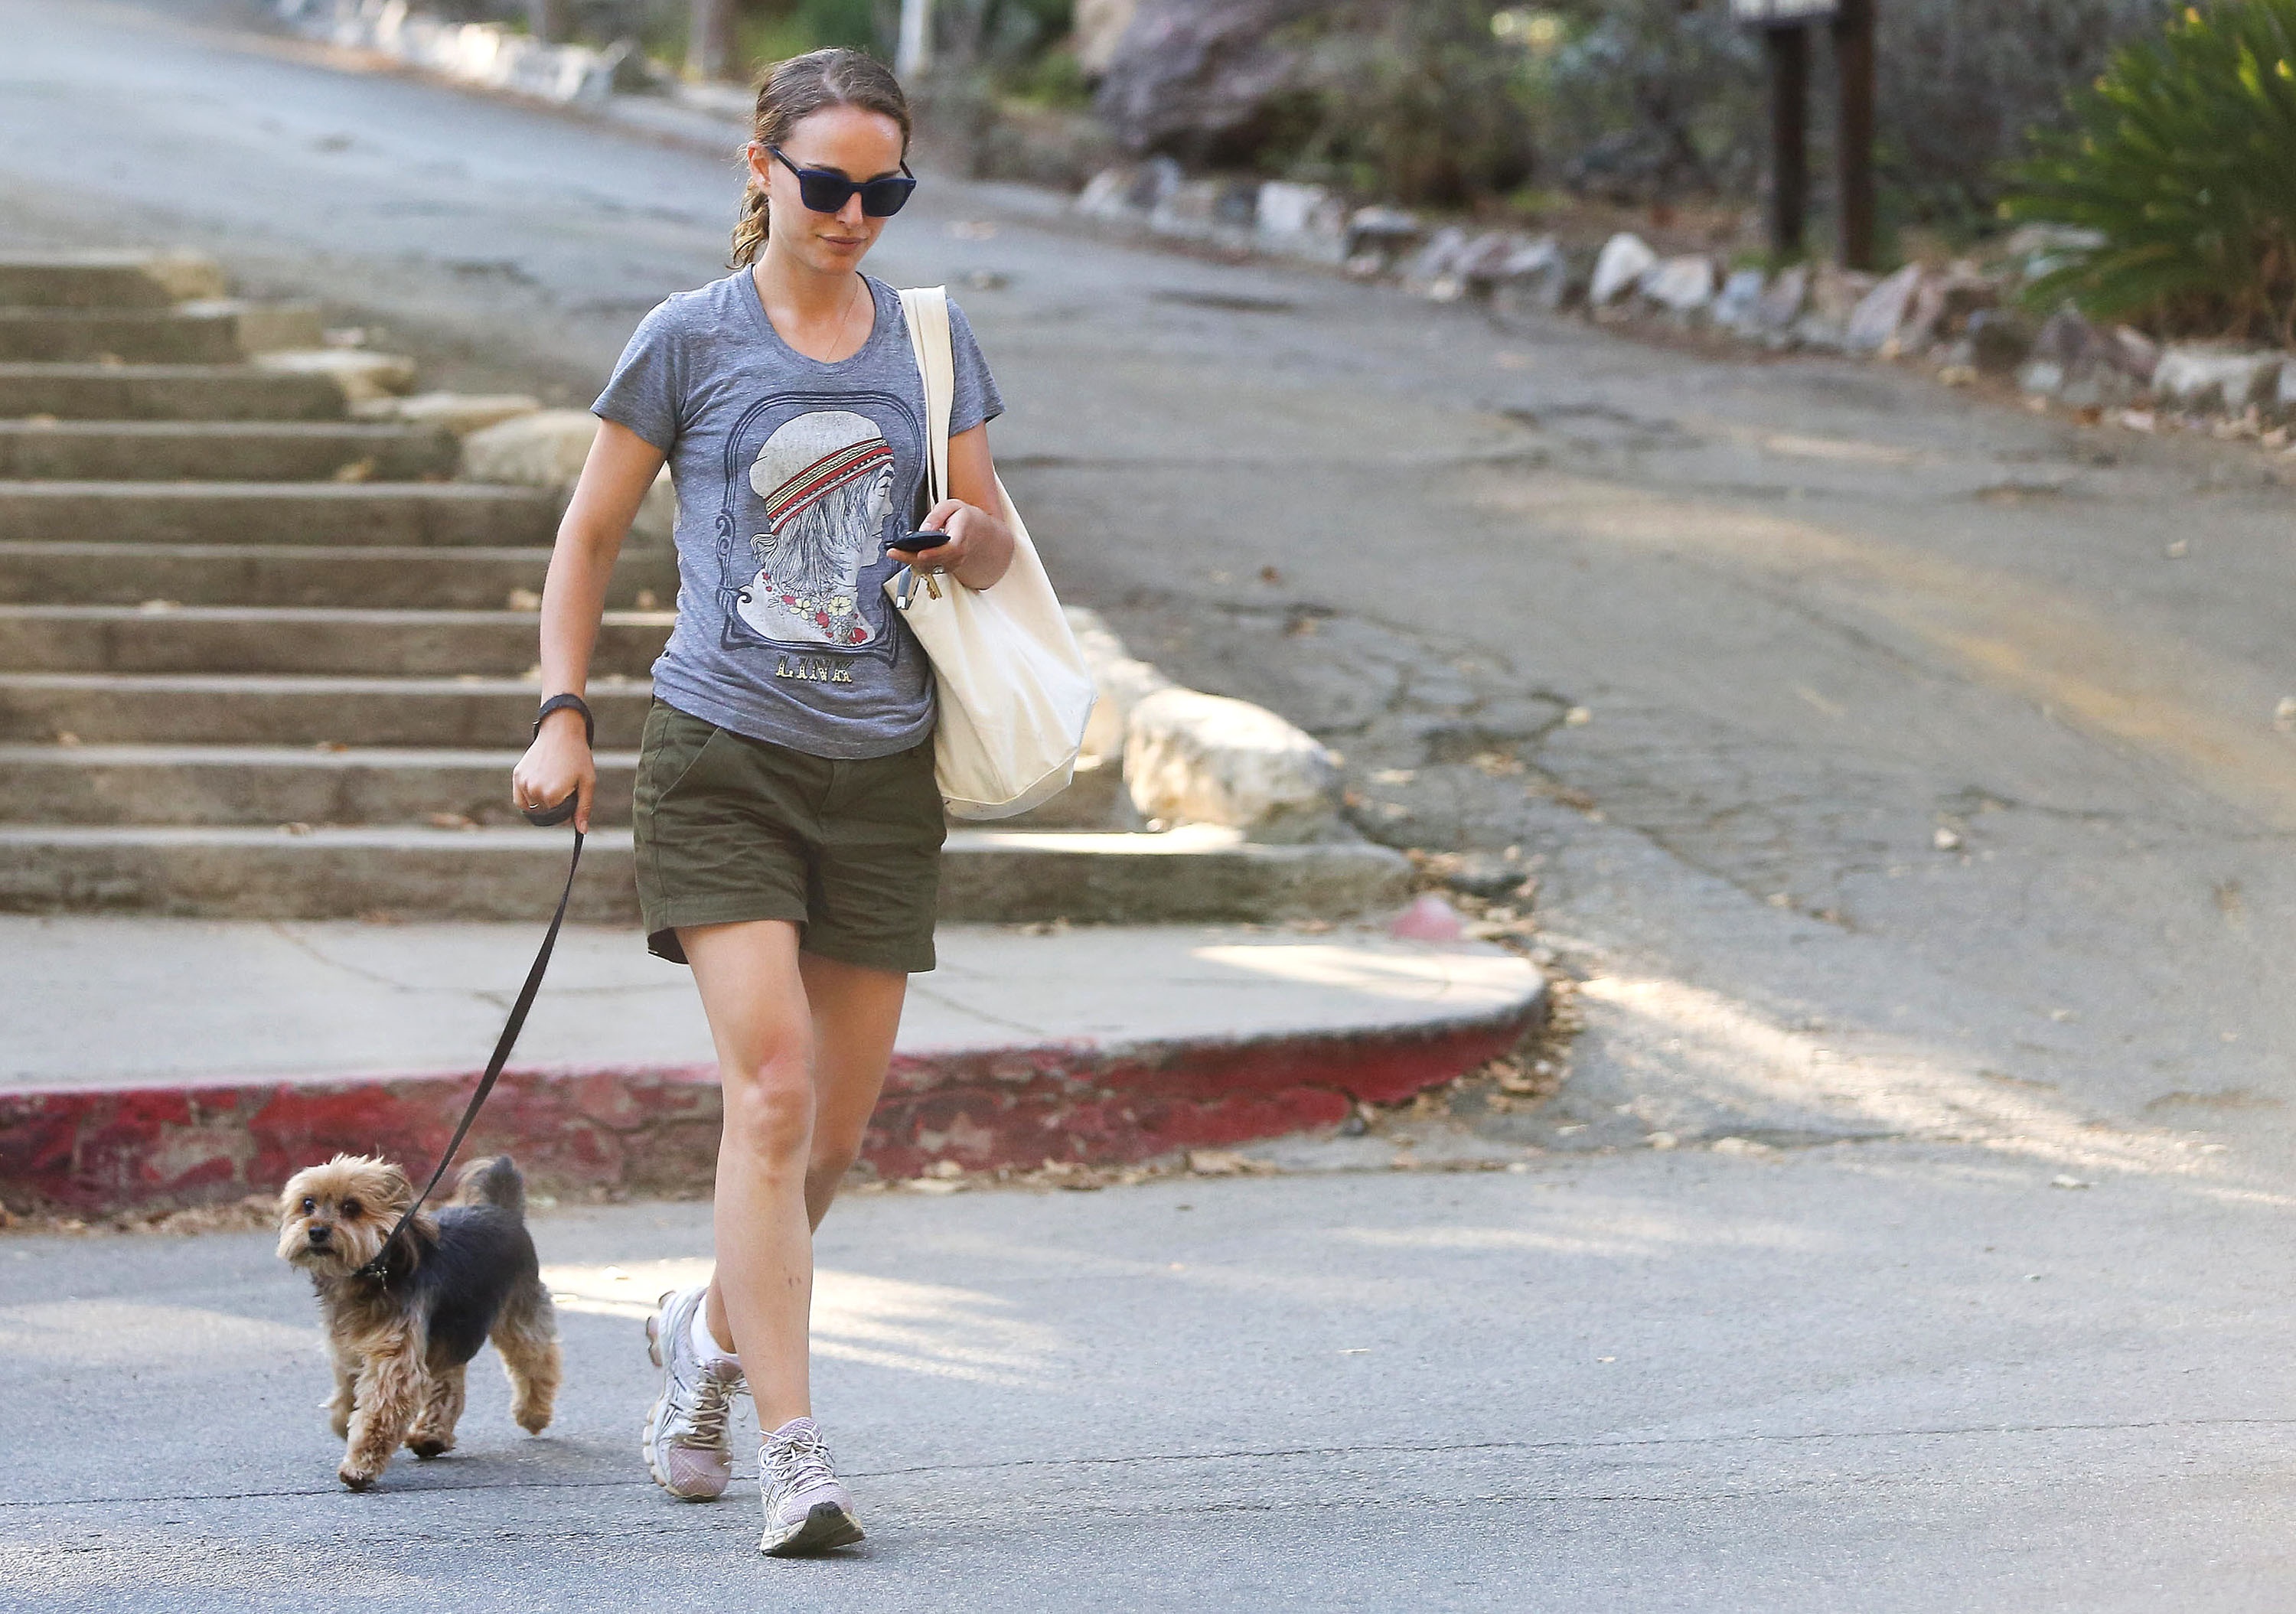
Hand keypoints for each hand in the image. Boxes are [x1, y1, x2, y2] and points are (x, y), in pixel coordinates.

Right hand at [511, 707, 594, 831]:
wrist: (561, 732)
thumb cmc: (578, 757)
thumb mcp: (587, 782)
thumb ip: (583, 808)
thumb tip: (582, 831)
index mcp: (552, 794)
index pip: (559, 817)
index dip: (568, 811)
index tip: (573, 798)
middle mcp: (535, 791)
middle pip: (546, 812)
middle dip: (556, 806)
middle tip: (565, 787)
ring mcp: (524, 783)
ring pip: (533, 807)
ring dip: (543, 802)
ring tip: (554, 781)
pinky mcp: (517, 776)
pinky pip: (520, 799)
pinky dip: (528, 800)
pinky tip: (539, 790)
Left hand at [905, 497, 1013, 590]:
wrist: (979, 533)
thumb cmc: (965, 518)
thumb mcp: (951, 506)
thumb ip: (936, 516)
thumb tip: (924, 529)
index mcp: (961, 536)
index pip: (950, 549)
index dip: (935, 553)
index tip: (920, 553)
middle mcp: (958, 554)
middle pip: (935, 561)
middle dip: (912, 557)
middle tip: (894, 552)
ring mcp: (953, 563)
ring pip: (930, 566)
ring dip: (911, 561)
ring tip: (896, 552)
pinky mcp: (946, 567)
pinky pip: (930, 567)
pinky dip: (915, 562)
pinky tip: (904, 555)